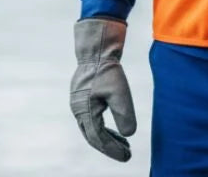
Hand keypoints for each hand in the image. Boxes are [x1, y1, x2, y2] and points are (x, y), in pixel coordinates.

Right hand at [70, 17, 137, 161]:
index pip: (98, 138)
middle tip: (127, 155)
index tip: (127, 157)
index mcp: (84, 110)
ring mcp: (79, 105)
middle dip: (110, 147)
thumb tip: (129, 135)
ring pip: (92, 129)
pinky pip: (92, 120)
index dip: (112, 149)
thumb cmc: (108, 70)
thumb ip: (124, 114)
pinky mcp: (83, 99)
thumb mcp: (120, 92)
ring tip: (125, 145)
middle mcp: (78, 110)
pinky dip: (104, 128)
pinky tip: (116, 131)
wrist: (96, 51)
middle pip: (93, 137)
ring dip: (108, 138)